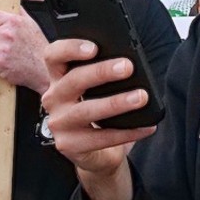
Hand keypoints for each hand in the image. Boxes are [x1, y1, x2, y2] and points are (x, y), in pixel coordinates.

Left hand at [0, 8, 50, 93]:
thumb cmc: (40, 49)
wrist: (46, 70)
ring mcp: (2, 50)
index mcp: (14, 22)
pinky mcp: (0, 64)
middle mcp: (7, 34)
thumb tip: (12, 4)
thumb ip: (19, 13)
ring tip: (3, 56)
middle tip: (0, 46)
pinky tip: (4, 65)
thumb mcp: (32, 25)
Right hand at [43, 39, 155, 199]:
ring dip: (116, 103)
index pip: (53, 56)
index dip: (70, 48)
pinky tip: (146, 127)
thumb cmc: (97, 110)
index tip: (94, 47)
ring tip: (141, 97)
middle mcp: (53, 98)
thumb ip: (104, 74)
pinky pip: (101, 138)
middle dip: (102, 72)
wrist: (93, 152)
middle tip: (128, 67)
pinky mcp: (68, 145)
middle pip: (74, 80)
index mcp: (58, 77)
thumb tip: (129, 63)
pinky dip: (127, 132)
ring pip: (86, 110)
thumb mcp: (96, 89)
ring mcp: (58, 123)